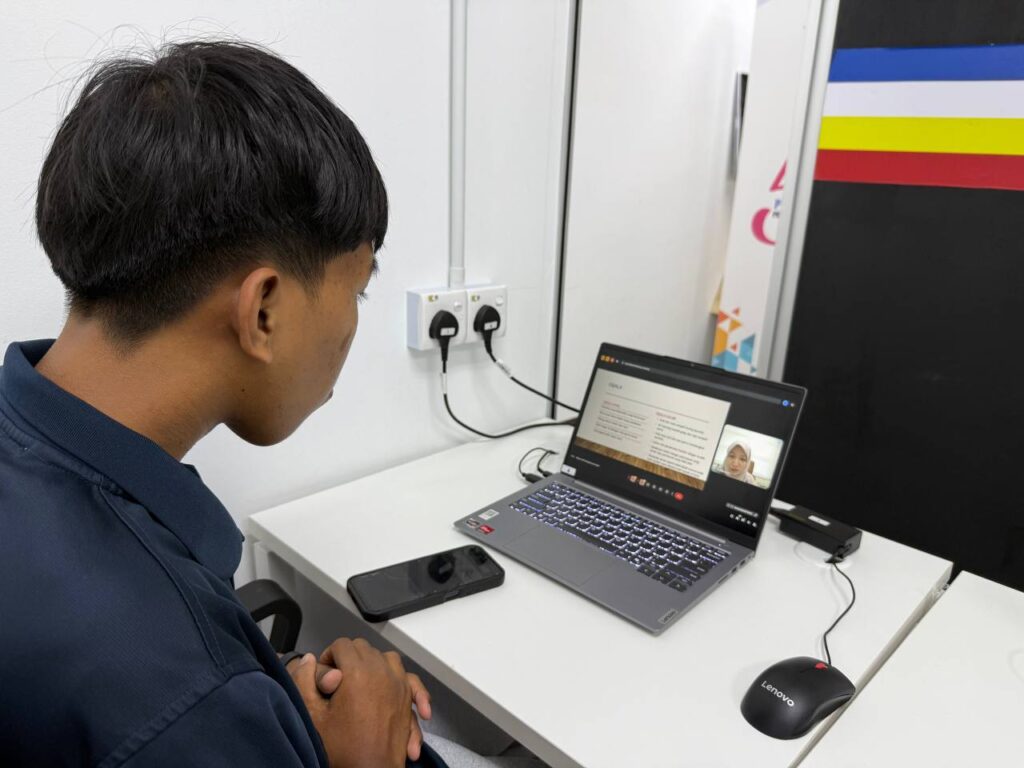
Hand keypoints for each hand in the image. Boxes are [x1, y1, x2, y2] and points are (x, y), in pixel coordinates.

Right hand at [292, 639, 411, 767]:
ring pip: (386, 657)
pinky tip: (398, 685)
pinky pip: (411, 679)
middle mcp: (381, 671)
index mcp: (356, 671)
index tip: (324, 673)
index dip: (329, 656)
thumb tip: (308, 659)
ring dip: (373, 663)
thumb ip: (305, 682)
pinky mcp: (407, 699)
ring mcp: (398, 684)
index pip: (342, 645)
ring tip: (359, 680)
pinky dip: (404, 678)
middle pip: (364, 648)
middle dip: (349, 658)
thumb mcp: (313, 715)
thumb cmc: (342, 747)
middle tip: (337, 679)